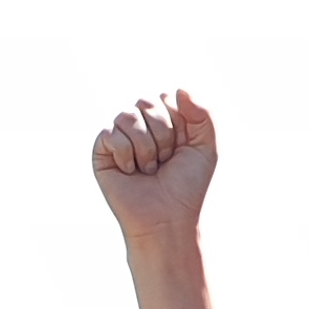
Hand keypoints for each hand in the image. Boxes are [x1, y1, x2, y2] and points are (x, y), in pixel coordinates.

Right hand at [91, 88, 216, 242]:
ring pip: (128, 115)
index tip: (181, 149)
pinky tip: (130, 172)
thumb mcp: (206, 147)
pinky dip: (126, 154)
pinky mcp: (102, 151)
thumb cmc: (187, 188)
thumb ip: (202, 114)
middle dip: (162, 133)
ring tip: (149, 169)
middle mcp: (141, 126)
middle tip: (165, 161)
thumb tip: (179, 89)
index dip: (178, 122)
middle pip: (146, 101)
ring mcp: (120, 137)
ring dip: (146, 146)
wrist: (167, 219)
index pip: (167, 98)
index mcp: (164, 122)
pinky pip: (110, 133)